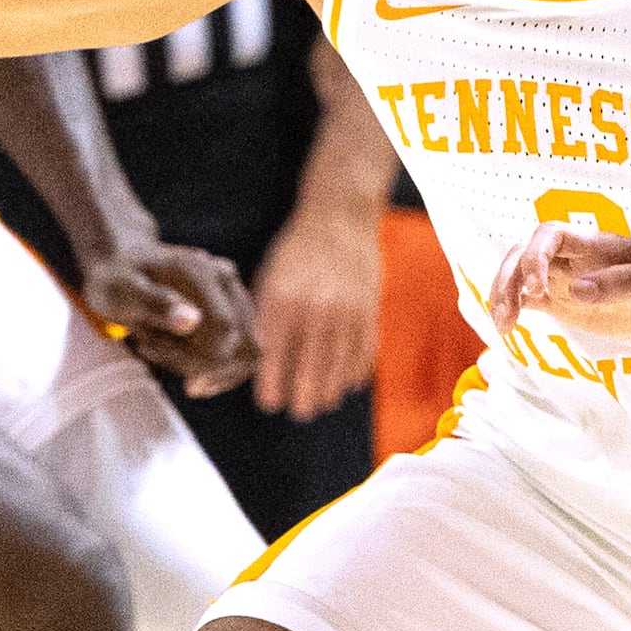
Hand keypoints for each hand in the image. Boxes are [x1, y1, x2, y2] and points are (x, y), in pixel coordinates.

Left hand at [80, 235, 258, 398]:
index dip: (197, 356)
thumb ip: (155, 304)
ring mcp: (235, 291)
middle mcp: (225, 278)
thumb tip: (192, 321)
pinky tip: (184, 361)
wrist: (121, 265)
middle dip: (200, 364)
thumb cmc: (116, 281)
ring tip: (167, 354)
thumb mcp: (122, 293)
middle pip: (243, 344)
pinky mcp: (236, 308)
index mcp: (201, 272)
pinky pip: (245, 350)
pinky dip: (218, 367)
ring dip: (210, 368)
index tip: (152, 350)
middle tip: (154, 352)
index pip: (225, 330)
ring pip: (249, 351)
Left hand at [249, 206, 379, 419]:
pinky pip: (364, 356)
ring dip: (329, 393)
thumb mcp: (267, 280)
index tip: (269, 403)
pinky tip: (346, 384)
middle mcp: (316, 312)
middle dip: (302, 401)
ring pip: (339, 371)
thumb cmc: (296, 252)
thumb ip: (264, 320)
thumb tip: (260, 360)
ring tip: (321, 402)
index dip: (271, 389)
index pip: (274, 361)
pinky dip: (355, 374)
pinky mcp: (370, 314)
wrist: (339, 220)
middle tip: (297, 411)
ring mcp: (347, 315)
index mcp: (283, 303)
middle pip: (310, 375)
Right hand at [486, 223, 630, 348]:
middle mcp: (580, 260)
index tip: (539, 289)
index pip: (551, 234)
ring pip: (522, 278)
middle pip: (524, 254)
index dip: (535, 256)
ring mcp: (574, 283)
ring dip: (504, 296)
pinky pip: (534, 302)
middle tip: (510, 315)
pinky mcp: (574, 308)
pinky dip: (515, 310)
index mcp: (601, 246)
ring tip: (503, 328)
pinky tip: (508, 330)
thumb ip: (623, 284)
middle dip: (508, 278)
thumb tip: (575, 290)